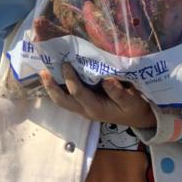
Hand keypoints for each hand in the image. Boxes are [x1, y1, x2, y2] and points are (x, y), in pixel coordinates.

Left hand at [40, 64, 156, 128]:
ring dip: (52, 88)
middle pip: (62, 101)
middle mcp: (86, 111)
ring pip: (62, 101)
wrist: (138, 118)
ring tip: (44, 72)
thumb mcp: (132, 101)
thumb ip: (119, 93)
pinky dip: (58, 88)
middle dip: (51, 86)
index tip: (66, 62)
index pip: (78, 93)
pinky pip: (67, 98)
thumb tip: (107, 80)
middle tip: (43, 70)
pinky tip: (55, 77)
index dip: (70, 78)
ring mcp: (83, 109)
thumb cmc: (135, 108)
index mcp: (96, 109)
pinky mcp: (84, 105)